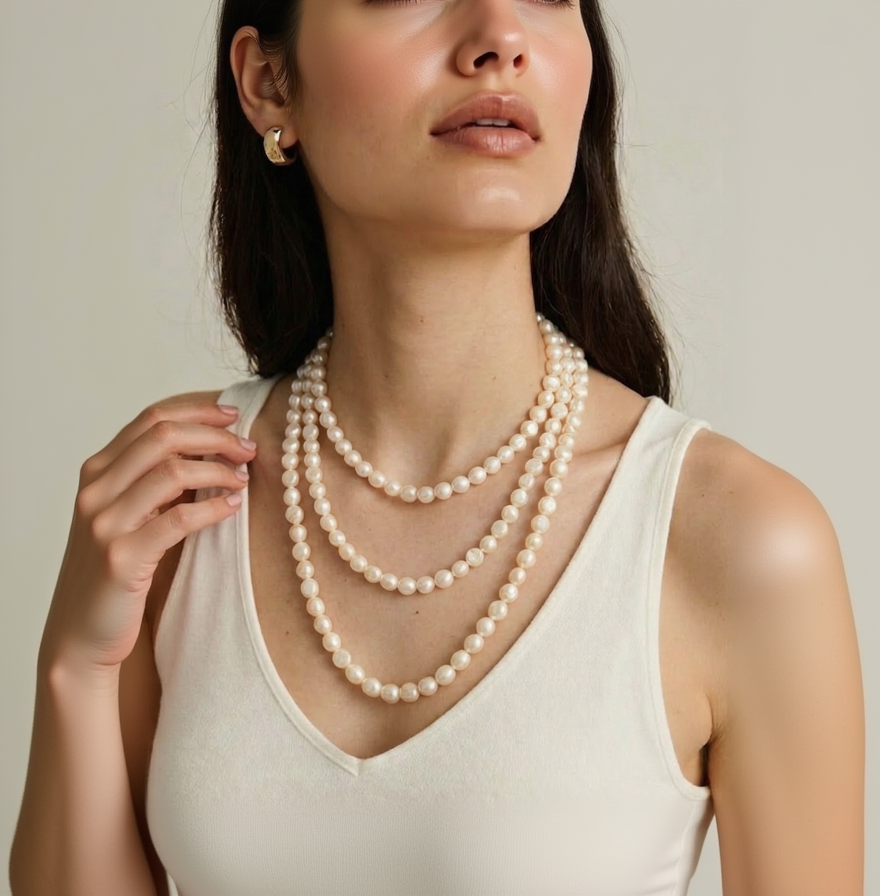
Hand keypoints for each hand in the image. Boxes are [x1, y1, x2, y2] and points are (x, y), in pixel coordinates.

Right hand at [39, 395, 256, 674]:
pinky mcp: (121, 558)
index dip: (197, 410)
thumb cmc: (118, 571)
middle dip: (215, 435)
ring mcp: (104, 523)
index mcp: (98, 470)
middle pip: (163, 435)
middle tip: (248, 448)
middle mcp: (95, 489)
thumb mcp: (133, 515)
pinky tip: (234, 508)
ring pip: (172, 471)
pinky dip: (213, 508)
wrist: (81, 634)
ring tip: (244, 478)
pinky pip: (178, 519)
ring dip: (218, 469)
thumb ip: (158, 481)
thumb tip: (216, 448)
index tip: (235, 414)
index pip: (151, 417)